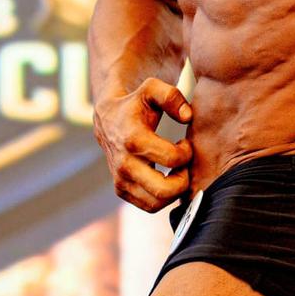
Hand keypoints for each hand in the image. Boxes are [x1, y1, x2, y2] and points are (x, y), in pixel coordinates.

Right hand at [93, 77, 192, 211]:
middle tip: (183, 165)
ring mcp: (121, 180)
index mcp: (133, 139)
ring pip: (156, 204)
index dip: (186, 153)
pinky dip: (162, 197)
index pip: (172, 159)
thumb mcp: (151, 89)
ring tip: (175, 172)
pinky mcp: (121, 190)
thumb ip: (172, 96)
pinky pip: (148, 206)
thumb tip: (187, 117)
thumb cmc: (135, 103)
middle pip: (164, 191)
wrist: (107, 119)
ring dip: (174, 191)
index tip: (184, 144)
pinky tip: (165, 178)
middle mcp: (124, 164)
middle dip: (183, 180)